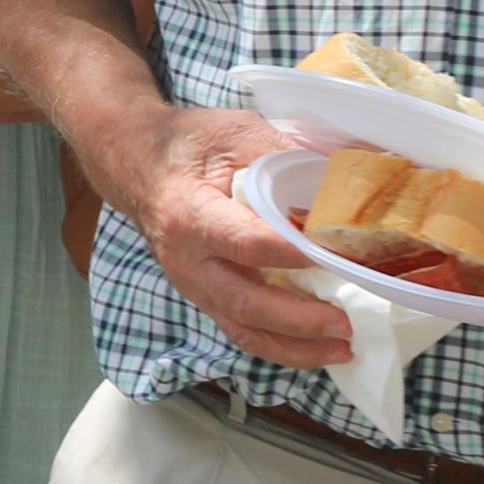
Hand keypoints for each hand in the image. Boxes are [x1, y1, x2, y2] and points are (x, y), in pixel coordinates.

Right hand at [98, 108, 355, 368]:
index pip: (247, 244)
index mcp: (191, 216)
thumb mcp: (236, 133)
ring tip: (341, 349)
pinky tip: (316, 347)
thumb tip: (343, 184)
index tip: (337, 257)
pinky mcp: (204, 297)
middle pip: (246, 304)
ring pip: (244, 331)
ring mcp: (194, 286)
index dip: (293, 254)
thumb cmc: (188, 145)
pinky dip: (281, 345)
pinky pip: (242, 331)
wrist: (138, 163)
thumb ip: (286, 156)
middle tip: (345, 323)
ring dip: (295, 348)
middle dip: (300, 321)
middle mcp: (188, 261)